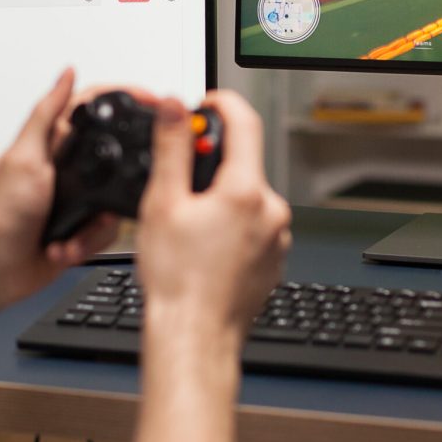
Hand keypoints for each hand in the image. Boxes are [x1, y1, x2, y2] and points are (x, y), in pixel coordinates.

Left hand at [0, 69, 121, 305]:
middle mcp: (66, 167)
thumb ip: (46, 114)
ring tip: (74, 229)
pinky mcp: (83, 225)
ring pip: (117, 196)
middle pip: (115, 154)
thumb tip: (66, 73)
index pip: (93, 107)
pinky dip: (88, 240)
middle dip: (121, 176)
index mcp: (52, 143)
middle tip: (119, 188)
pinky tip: (65, 244)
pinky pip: (108, 229)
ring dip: (98, 220)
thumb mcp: (25, 157)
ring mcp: (76, 197)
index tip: (151, 100)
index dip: (123, 98)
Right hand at [138, 90, 291, 338]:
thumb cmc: (178, 283)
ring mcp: (278, 237)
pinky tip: (205, 247)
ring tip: (188, 225)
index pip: (244, 122)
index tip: (204, 104)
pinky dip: (232, 224)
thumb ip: (172, 148)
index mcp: (246, 191)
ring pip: (248, 197)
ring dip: (222, 197)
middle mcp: (272, 211)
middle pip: (244, 163)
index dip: (221, 103)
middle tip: (179, 181)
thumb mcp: (162, 204)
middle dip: (212, 162)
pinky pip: (255, 225)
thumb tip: (174, 109)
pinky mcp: (275, 258)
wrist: (195, 338)